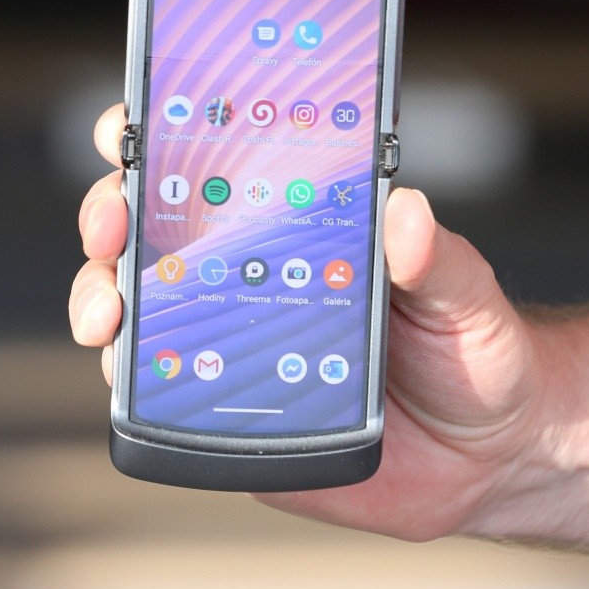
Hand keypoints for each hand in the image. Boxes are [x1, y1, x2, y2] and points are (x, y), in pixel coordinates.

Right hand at [70, 104, 545, 539]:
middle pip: (150, 227)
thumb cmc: (476, 354)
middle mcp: (251, 273)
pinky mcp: (227, 409)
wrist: (487, 459)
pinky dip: (131, 379)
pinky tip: (132, 376)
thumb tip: (407, 211)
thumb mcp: (467, 295)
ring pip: (137, 305)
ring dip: (101, 297)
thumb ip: (437, 258)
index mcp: (302, 224)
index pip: (215, 163)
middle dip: (108, 215)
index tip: (128, 130)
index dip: (155, 138)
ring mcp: (230, 340)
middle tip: (112, 227)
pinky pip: (160, 390)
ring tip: (109, 313)